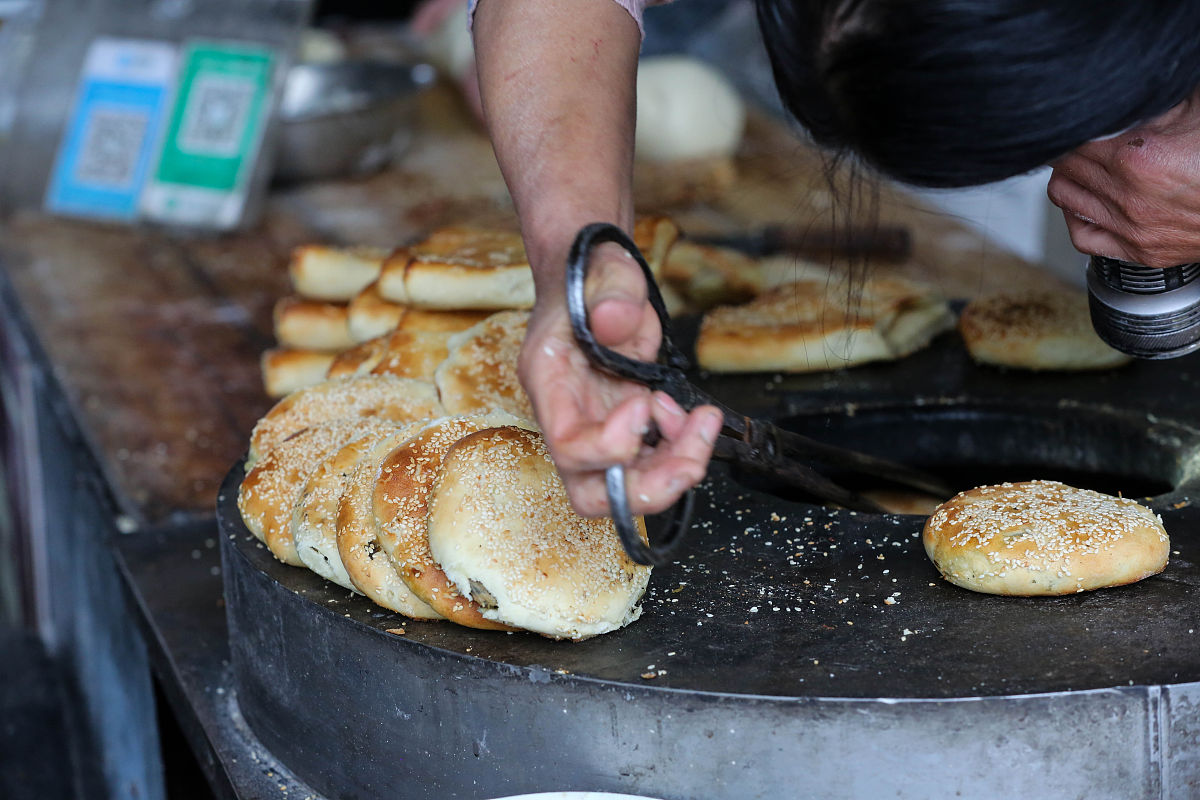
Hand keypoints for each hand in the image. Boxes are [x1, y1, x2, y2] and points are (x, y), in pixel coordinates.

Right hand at [518, 243, 723, 517]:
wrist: (595, 279)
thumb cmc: (592, 276)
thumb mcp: (607, 272)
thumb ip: (613, 296)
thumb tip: (617, 321)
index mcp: (549, 381)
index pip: (567, 444)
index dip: (611, 444)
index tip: (646, 405)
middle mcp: (566, 416)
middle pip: (591, 492)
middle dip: (646, 487)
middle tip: (690, 460)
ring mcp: (595, 428)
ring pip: (624, 488)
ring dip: (674, 469)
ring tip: (702, 424)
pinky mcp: (625, 429)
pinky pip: (651, 464)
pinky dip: (681, 450)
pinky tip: (692, 418)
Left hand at [1047, 87, 1199, 267]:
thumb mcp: (1194, 113)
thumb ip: (1156, 101)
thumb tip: (1127, 88)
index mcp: (1138, 157)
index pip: (1076, 137)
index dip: (1074, 124)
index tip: (1075, 118)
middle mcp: (1128, 196)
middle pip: (1068, 164)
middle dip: (1068, 148)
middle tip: (1075, 138)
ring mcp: (1131, 227)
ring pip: (1065, 197)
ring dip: (1067, 177)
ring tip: (1075, 165)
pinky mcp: (1138, 251)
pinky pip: (1082, 237)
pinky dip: (1073, 218)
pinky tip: (1080, 203)